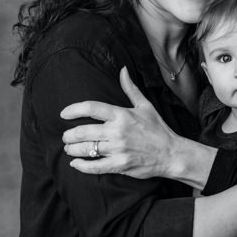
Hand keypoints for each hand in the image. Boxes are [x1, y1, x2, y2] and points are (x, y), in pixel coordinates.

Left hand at [62, 68, 187, 178]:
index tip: (63, 114)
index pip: (90, 108)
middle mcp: (118, 132)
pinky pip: (96, 166)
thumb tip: (123, 70)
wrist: (173, 155)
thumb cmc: (159, 130)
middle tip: (66, 137)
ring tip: (69, 149)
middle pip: (83, 131)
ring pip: (86, 149)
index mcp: (121, 115)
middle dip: (69, 135)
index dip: (72, 110)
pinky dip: (82, 166)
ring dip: (73, 149)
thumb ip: (130, 89)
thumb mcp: (146, 107)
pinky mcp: (121, 165)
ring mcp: (119, 149)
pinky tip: (76, 164)